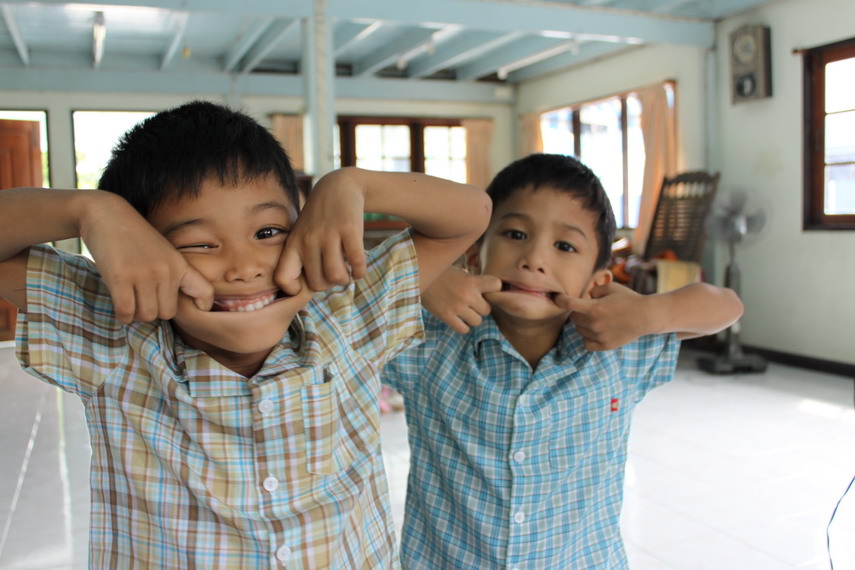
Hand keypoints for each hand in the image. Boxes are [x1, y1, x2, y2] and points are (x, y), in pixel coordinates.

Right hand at [82, 194, 212, 323]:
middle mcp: (166, 271)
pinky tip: (120, 308)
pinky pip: (126, 312)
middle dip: (154, 311)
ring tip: (130, 302)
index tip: (196, 308)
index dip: (203, 305)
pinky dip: (122, 316)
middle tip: (142, 302)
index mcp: (179, 265)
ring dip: (136, 314)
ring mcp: (144, 274)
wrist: (107, 214)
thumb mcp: (163, 252)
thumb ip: (172, 275)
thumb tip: (171, 308)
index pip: (205, 292)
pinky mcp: (121, 277)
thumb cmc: (134, 238)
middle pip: (166, 313)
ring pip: (146, 315)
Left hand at [275, 171, 366, 293]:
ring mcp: (329, 234)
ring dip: (345, 279)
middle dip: (328, 284)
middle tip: (334, 274)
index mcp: (294, 244)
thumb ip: (300, 258)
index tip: (308, 282)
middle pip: (317, 283)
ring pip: (336, 276)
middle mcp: (308, 240)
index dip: (295, 289)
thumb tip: (305, 289)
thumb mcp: (302, 234)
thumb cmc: (319, 218)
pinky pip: (356, 263)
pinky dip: (359, 272)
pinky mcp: (349, 229)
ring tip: (347, 272)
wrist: (338, 187)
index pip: (283, 278)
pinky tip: (358, 269)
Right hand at [423, 266, 501, 332]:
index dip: (494, 288)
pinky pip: (464, 329)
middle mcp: (467, 295)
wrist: (416, 276)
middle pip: (487, 309)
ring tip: (464, 311)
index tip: (487, 289)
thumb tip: (487, 289)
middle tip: (471, 303)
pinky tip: (457, 319)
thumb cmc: (439, 273)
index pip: (496, 285)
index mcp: (471, 280)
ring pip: (477, 321)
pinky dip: (463, 326)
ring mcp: (457, 307)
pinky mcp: (446, 316)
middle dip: (480, 307)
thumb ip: (472, 281)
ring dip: (472, 318)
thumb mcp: (459, 271)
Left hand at [554, 283, 652, 350]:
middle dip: (578, 312)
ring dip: (584, 324)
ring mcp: (599, 336)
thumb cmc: (628, 299)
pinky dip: (588, 338)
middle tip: (590, 309)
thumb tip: (584, 296)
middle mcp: (594, 324)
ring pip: (579, 330)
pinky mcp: (604, 346)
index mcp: (594, 308)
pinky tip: (596, 331)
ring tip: (598, 319)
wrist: (646, 316)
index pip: (569, 304)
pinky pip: (586, 343)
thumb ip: (594, 290)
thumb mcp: (610, 288)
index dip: (560, 300)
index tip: (557, 298)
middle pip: (573, 318)